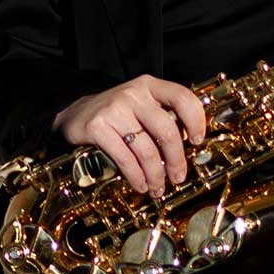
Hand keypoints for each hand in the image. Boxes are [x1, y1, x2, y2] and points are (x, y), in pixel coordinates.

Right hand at [51, 75, 205, 195]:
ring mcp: (115, 109)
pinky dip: (136, 176)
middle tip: (179, 176)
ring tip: (158, 188)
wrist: (76, 114)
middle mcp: (134, 94)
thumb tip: (190, 144)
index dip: (195, 120)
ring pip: (147, 149)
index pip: (182, 97)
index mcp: (150, 85)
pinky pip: (125, 158)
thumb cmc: (118, 114)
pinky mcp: (98, 127)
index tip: (197, 141)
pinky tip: (141, 185)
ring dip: (156, 175)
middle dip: (176, 159)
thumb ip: (164, 116)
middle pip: (166, 130)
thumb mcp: (142, 105)